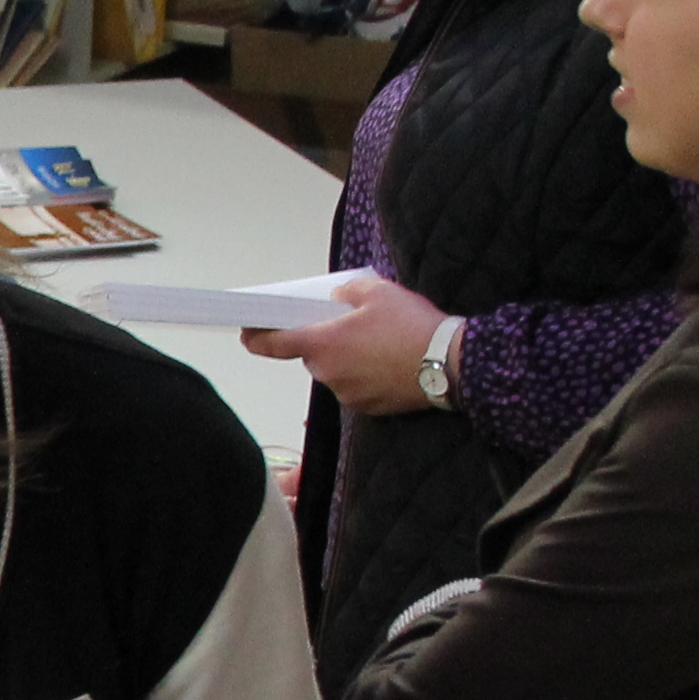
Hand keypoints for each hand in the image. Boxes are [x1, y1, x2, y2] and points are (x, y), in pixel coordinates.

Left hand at [241, 271, 445, 417]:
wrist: (451, 364)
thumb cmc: (412, 326)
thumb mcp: (378, 291)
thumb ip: (347, 291)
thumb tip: (337, 298)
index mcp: (322, 344)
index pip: (273, 344)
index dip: (256, 337)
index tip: (247, 332)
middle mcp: (328, 373)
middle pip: (313, 355)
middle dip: (327, 340)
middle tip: (353, 325)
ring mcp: (347, 394)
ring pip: (337, 372)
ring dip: (349, 358)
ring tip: (381, 342)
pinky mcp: (368, 407)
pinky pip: (357, 387)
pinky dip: (367, 375)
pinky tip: (390, 361)